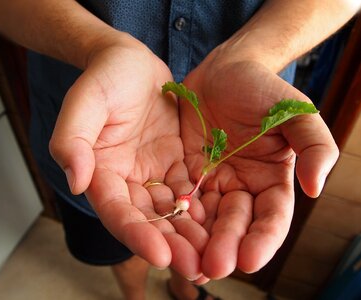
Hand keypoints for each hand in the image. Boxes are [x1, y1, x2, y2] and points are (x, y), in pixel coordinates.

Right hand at [49, 34, 207, 278]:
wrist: (132, 63)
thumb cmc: (105, 78)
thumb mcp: (85, 102)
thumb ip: (72, 139)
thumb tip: (75, 180)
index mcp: (101, 172)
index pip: (116, 211)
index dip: (136, 234)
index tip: (160, 255)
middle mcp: (127, 181)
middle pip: (147, 220)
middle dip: (170, 245)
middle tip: (195, 267)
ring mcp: (153, 174)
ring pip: (172, 211)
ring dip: (191, 234)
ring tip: (213, 256)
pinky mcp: (175, 164)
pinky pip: (190, 190)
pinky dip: (203, 208)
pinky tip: (221, 224)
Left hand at [180, 58, 338, 278]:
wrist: (224, 70)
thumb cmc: (262, 88)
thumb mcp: (294, 111)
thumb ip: (313, 144)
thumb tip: (316, 187)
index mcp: (270, 180)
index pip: (271, 217)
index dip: (263, 240)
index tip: (249, 259)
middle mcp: (241, 187)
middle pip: (234, 224)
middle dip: (224, 246)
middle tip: (211, 267)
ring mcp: (212, 182)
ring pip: (204, 218)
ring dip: (196, 240)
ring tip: (185, 260)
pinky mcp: (185, 172)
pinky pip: (179, 198)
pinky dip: (174, 216)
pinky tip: (165, 230)